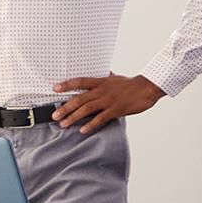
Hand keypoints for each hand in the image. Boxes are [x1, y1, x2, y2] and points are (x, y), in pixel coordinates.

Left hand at [49, 74, 165, 133]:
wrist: (147, 88)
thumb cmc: (131, 84)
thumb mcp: (115, 78)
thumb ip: (105, 77)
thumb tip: (102, 72)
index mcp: (101, 81)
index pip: (80, 81)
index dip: (67, 84)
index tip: (55, 88)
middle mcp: (102, 90)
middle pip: (80, 98)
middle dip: (65, 107)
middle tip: (54, 115)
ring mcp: (109, 100)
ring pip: (87, 109)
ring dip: (73, 117)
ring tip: (64, 124)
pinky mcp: (116, 110)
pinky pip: (100, 118)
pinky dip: (91, 125)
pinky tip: (82, 130)